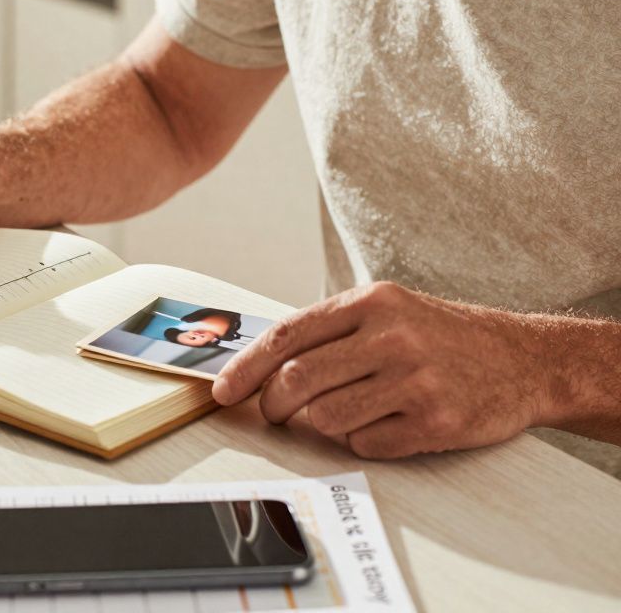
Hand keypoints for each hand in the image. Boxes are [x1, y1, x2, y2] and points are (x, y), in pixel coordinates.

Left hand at [212, 282, 552, 458]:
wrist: (524, 360)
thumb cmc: (441, 336)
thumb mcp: (387, 311)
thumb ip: (328, 331)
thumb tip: (257, 362)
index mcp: (371, 302)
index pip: (287, 335)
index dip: (245, 367)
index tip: (222, 390)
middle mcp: (392, 337)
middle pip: (296, 380)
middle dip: (270, 404)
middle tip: (270, 412)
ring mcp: (415, 380)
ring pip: (324, 418)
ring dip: (319, 424)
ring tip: (344, 411)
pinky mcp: (434, 421)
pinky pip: (364, 444)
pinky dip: (361, 441)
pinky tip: (385, 423)